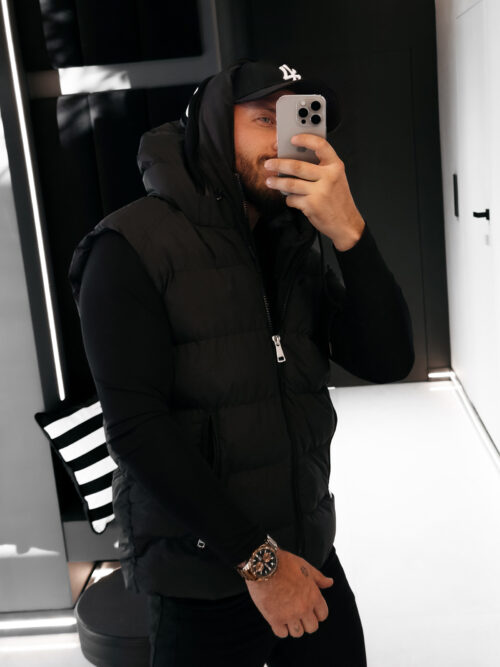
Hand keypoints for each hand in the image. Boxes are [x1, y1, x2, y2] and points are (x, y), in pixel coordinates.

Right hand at [244, 548, 333, 637]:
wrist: (263, 565)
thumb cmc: (285, 563)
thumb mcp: (306, 567)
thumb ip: (319, 578)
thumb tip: (330, 582)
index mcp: (313, 596)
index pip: (323, 615)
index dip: (316, 613)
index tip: (309, 609)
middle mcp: (304, 608)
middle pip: (312, 627)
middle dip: (306, 621)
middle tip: (298, 613)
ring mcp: (289, 615)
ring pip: (298, 633)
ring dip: (293, 626)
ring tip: (287, 616)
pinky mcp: (274, 619)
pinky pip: (282, 634)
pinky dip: (280, 628)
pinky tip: (277, 618)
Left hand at [264, 134, 365, 250]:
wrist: (346, 223)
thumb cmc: (338, 200)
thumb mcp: (335, 179)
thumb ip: (320, 168)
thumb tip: (294, 159)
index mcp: (336, 166)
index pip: (321, 146)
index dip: (305, 139)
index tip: (293, 139)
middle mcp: (329, 177)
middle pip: (297, 166)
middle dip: (279, 164)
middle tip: (269, 164)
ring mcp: (320, 192)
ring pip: (290, 184)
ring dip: (277, 182)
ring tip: (269, 181)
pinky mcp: (312, 205)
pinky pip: (292, 199)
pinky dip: (289, 199)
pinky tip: (291, 199)